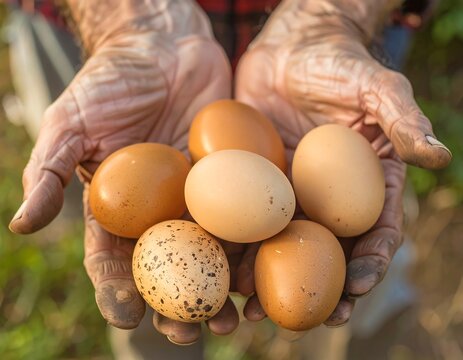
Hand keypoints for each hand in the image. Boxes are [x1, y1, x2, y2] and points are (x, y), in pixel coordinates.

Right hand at [8, 0, 256, 343]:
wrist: (162, 45)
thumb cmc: (110, 81)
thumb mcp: (70, 122)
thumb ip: (48, 172)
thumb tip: (21, 225)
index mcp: (120, 208)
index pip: (115, 259)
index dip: (118, 290)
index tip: (129, 316)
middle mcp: (163, 210)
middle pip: (172, 269)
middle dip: (181, 305)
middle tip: (194, 332)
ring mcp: (204, 196)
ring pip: (214, 252)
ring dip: (224, 288)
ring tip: (235, 317)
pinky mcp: (237, 176)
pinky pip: (248, 212)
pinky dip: (256, 241)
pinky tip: (266, 264)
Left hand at [235, 0, 450, 325]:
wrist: (293, 47)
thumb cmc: (340, 64)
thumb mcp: (376, 88)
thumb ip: (403, 121)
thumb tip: (438, 157)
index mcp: (362, 184)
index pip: (373, 231)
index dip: (370, 261)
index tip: (358, 287)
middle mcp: (325, 197)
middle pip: (324, 251)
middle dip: (316, 288)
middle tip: (306, 319)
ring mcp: (284, 193)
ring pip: (280, 244)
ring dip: (268, 279)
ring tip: (255, 309)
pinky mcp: (249, 182)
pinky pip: (241, 218)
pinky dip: (234, 245)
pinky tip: (222, 267)